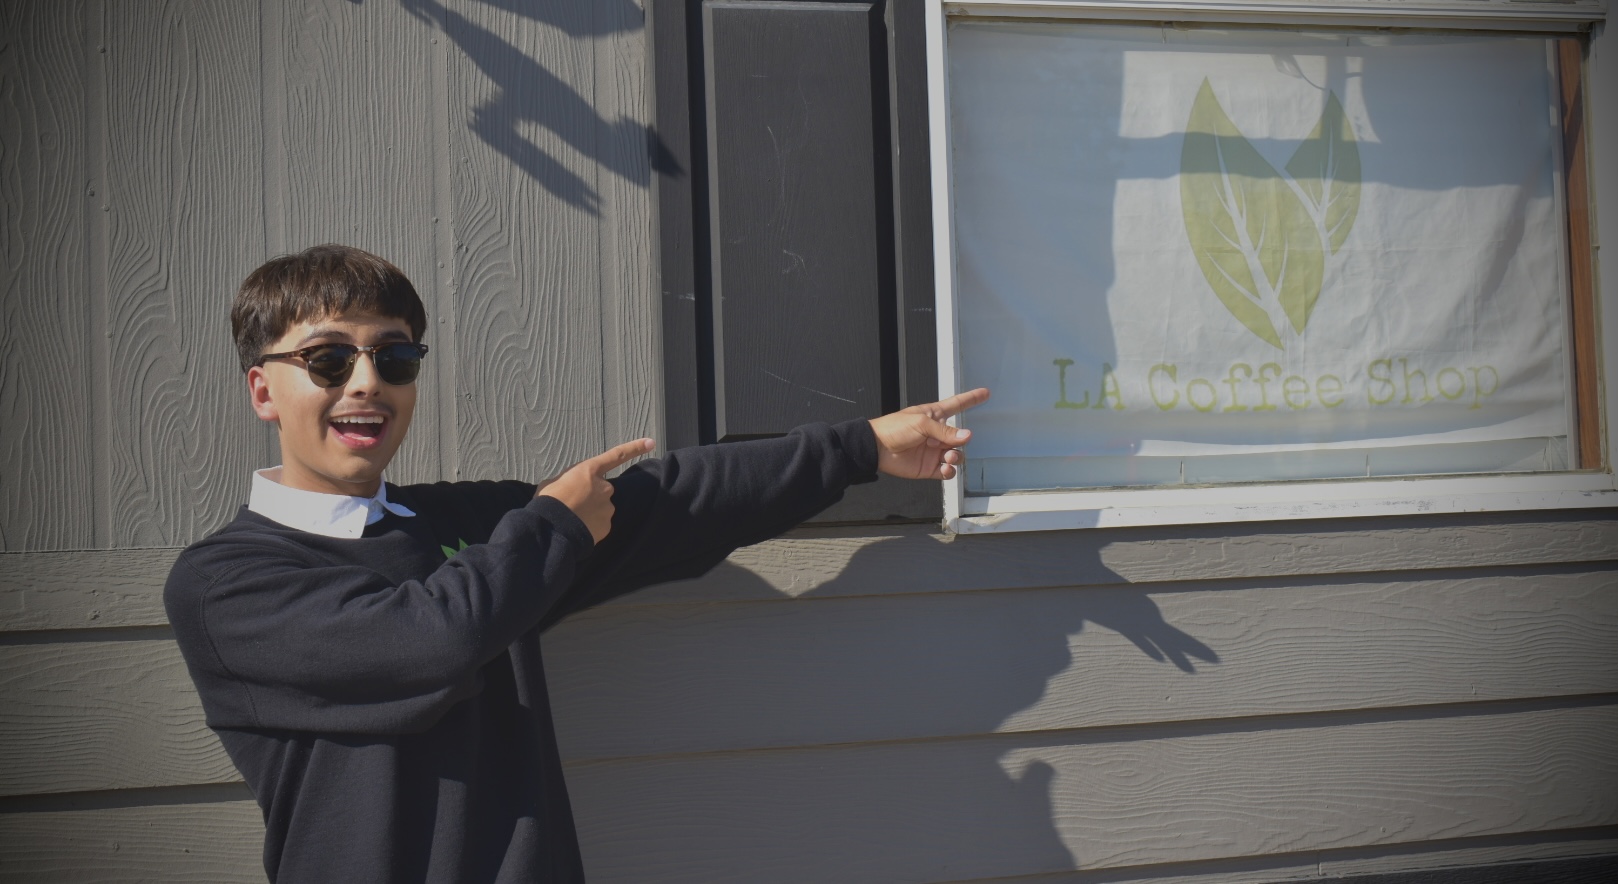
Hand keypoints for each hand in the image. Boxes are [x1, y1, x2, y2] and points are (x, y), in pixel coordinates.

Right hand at [537, 438, 654, 542]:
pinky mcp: (607, 526)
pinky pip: (599, 524)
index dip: (634, 448)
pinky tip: (577, 528)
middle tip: (571, 504)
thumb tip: (572, 487)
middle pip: (601, 490)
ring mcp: (608, 508)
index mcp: (589, 471)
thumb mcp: (553, 482)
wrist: (550, 529)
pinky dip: (590, 526)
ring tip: (571, 517)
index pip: (616, 456)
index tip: (651, 442)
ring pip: (601, 508)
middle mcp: (604, 487)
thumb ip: (569, 480)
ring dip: (589, 512)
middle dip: (590, 496)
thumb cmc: (548, 501)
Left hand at [868, 388, 989, 479]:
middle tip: (953, 443)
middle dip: (962, 440)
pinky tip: (944, 468)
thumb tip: (966, 436)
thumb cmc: (894, 428)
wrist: (877, 448)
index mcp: (935, 416)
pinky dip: (949, 471)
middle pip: (960, 437)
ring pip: (956, 455)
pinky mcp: (929, 468)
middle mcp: (936, 434)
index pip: (957, 404)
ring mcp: (934, 451)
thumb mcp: (921, 423)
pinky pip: (947, 471)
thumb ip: (945, 431)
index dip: (971, 399)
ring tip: (948, 457)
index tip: (985, 393)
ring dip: (956, 457)